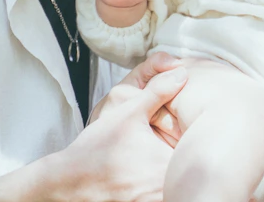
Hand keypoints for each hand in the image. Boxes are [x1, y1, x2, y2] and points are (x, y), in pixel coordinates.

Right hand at [41, 53, 187, 201]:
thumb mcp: (128, 112)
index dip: (193, 143)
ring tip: (163, 161)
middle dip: (185, 160)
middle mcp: (162, 189)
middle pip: (187, 172)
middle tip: (176, 147)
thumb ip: (158, 92)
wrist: (68, 180)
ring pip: (175, 186)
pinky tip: (146, 174)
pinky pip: (163, 195)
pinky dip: (161, 186)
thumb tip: (182, 73)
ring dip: (173, 174)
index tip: (185, 134)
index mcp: (164, 165)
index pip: (194, 154)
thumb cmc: (96, 147)